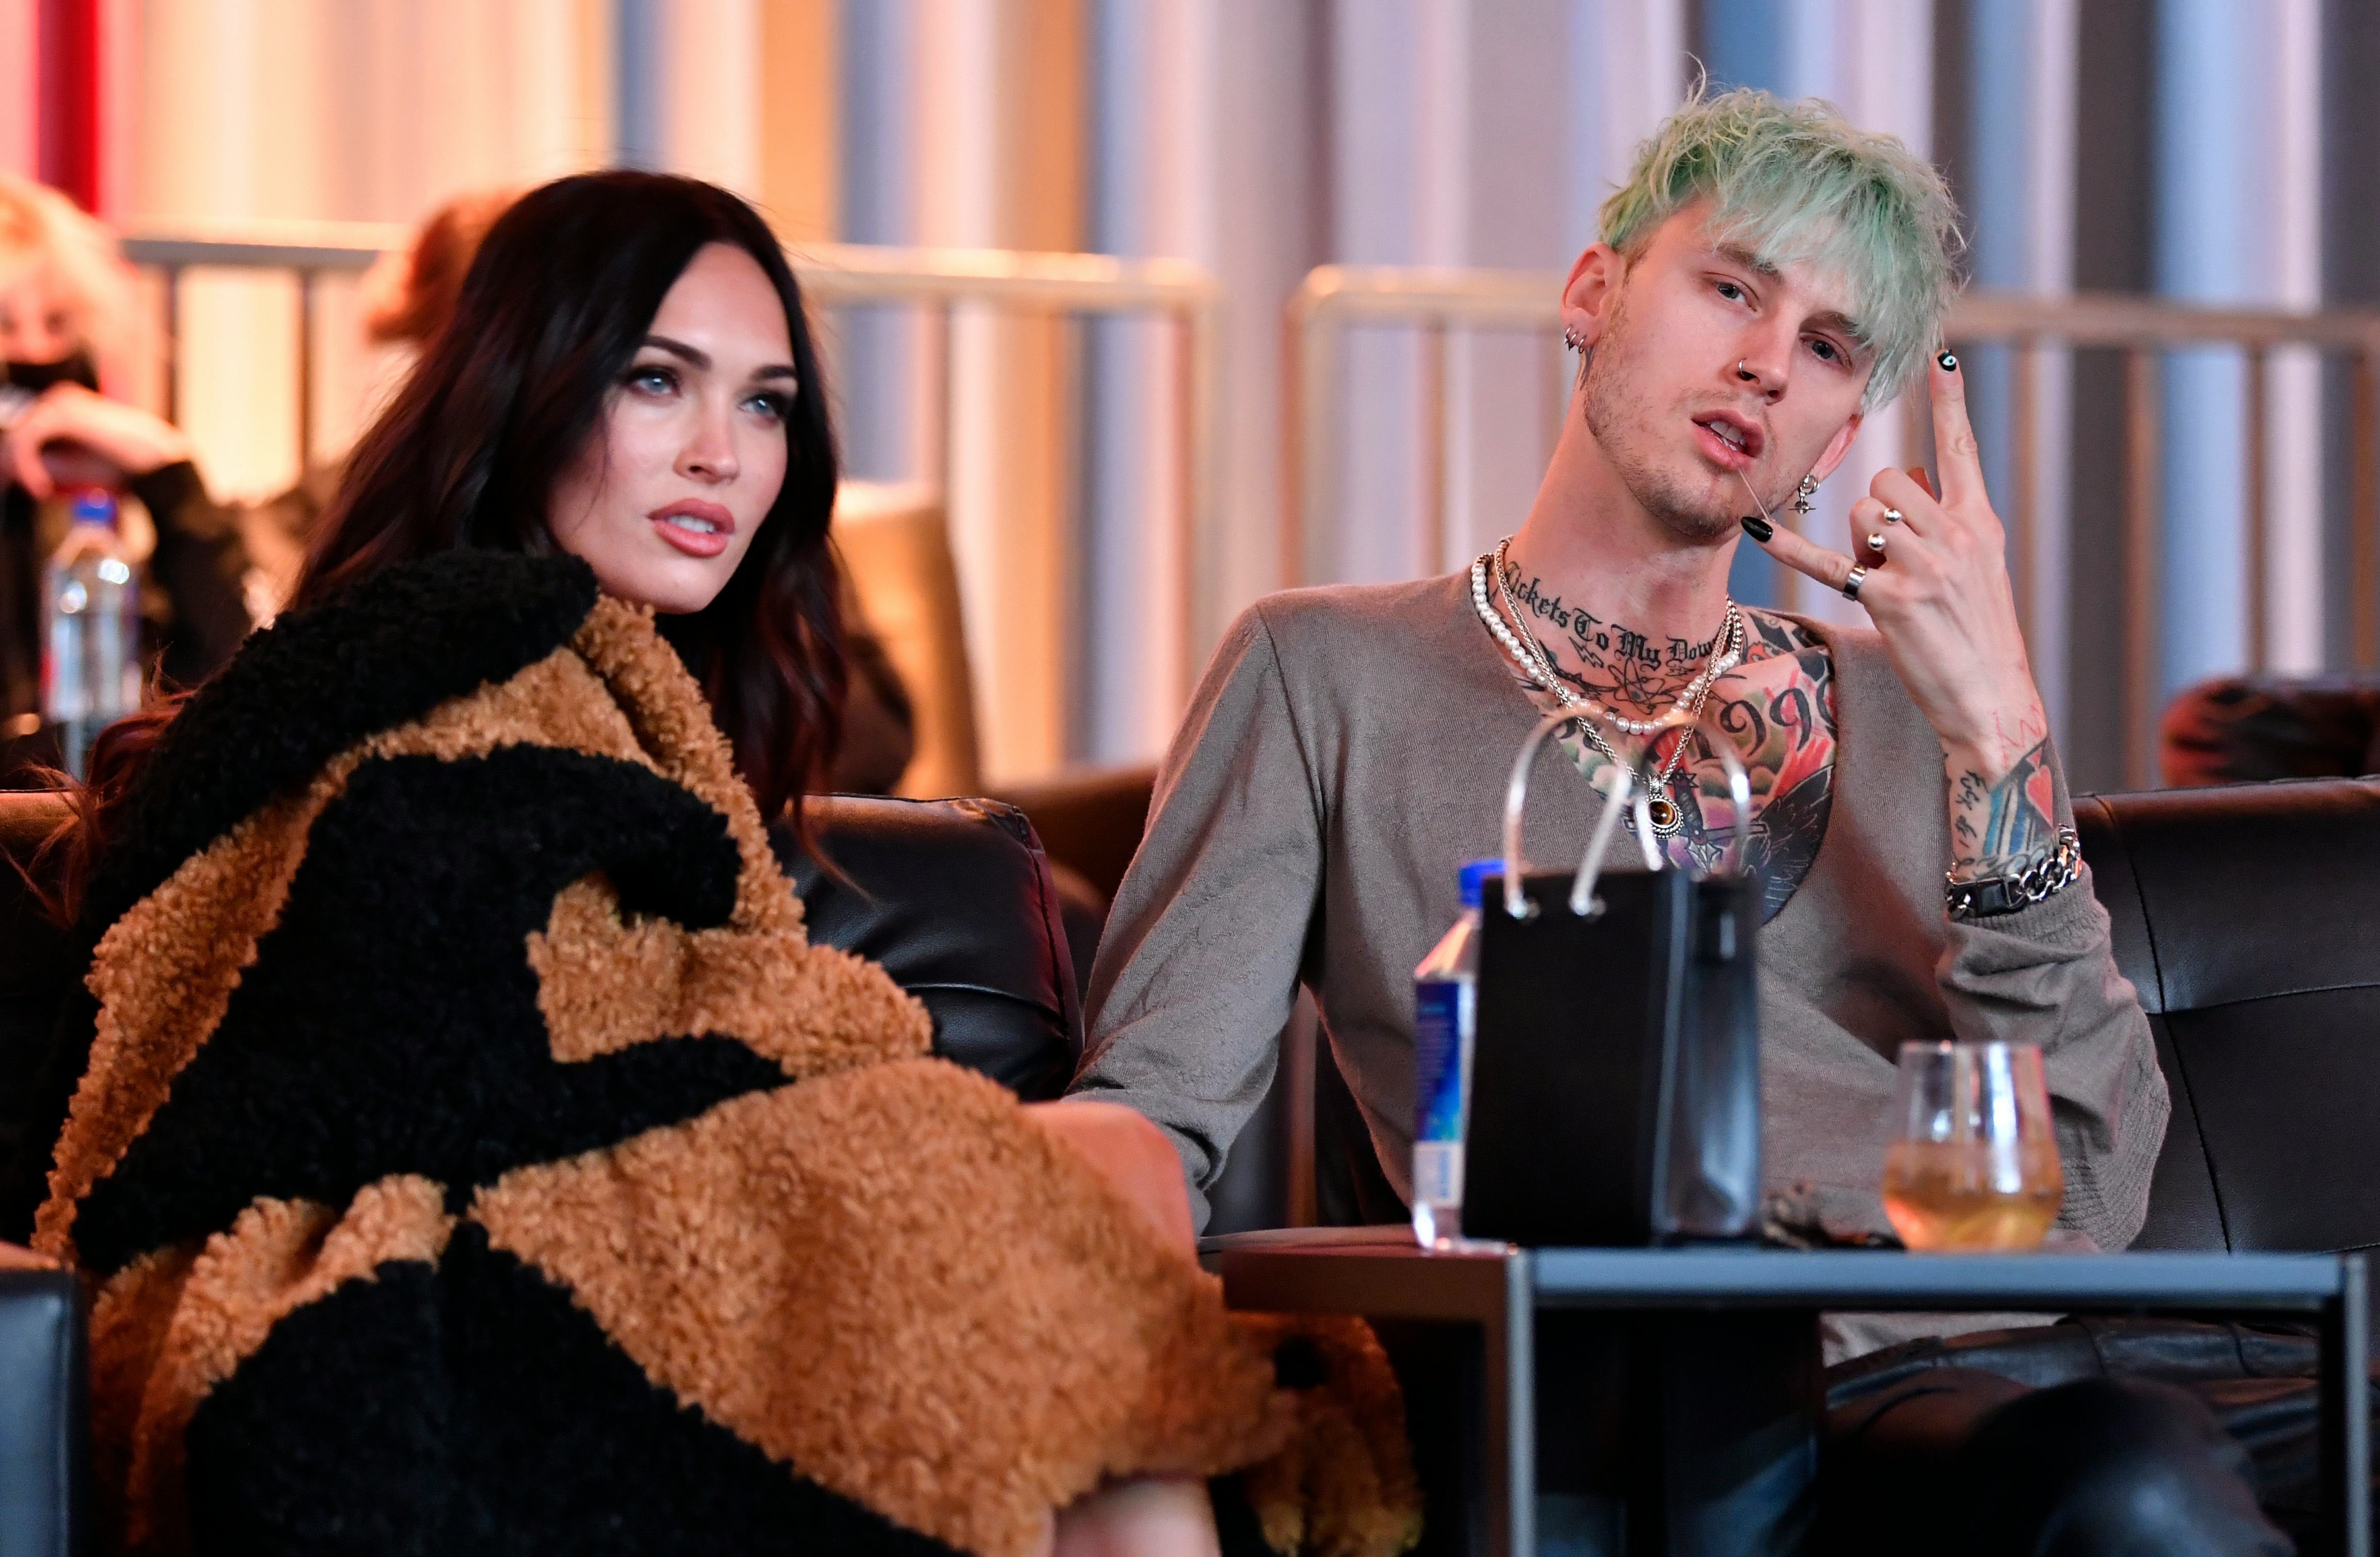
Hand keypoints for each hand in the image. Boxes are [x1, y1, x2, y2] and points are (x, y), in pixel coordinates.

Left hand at [0, 382, 192, 499]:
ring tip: (39, 489)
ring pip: (18, 436)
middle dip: (15, 464)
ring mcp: (60, 402)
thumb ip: (41, 464)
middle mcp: (59, 399)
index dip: (18, 460)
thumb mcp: (72, 467)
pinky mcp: (62, 414)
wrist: (155, 464)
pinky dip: (28, 466)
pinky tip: (41, 484)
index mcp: (64, 408)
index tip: (29, 484)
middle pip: (17, 431)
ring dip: (21, 467)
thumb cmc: (122, 465)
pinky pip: (27, 440)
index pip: (25, 431)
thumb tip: (9, 470)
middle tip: (29, 488)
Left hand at [1743, 350, 2046, 781]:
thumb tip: (1917, 476)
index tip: (1940, 354)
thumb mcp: (1979, 566)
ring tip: (1888, 581)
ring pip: (1864, 513)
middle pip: (1889, 480)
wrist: (1992, 696)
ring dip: (1861, 543)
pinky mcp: (1891, 600)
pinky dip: (1792, 550)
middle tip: (1894, 555)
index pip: (1961, 448)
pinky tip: (1760, 531)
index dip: (1949, 401)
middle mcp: (1956, 536)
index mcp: (1979, 522)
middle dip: (1877, 509)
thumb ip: (1946, 515)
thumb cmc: (1978, 633)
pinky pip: (1830, 562)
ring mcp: (1924, 567)